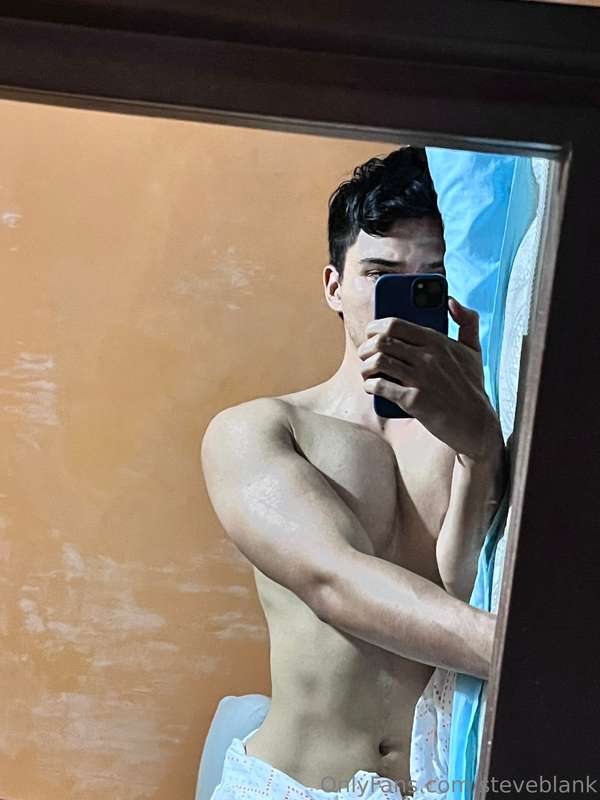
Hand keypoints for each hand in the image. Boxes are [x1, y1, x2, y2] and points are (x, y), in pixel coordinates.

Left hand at [358, 296, 501, 461]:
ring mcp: (421, 378)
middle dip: (366, 347)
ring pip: (378, 361)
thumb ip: (468, 321)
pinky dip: (370, 385)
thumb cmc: (472, 386)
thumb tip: (451, 301)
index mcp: (437, 341)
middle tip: (365, 355)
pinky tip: (370, 387)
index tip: (371, 334)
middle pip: (382, 341)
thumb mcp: (474, 350)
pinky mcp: (414, 400)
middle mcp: (428, 356)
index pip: (395, 324)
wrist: (476, 423)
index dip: (375, 327)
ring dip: (365, 366)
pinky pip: (380, 386)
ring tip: (366, 372)